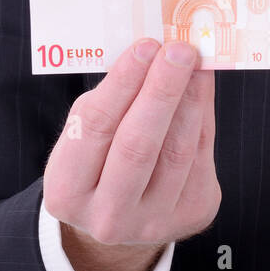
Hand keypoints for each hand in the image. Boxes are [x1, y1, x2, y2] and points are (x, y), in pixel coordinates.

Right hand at [43, 38, 219, 270]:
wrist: (124, 217)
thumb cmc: (98, 162)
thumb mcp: (84, 138)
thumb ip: (110, 104)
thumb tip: (152, 54)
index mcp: (66, 194)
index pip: (94, 130)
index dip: (121, 85)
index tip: (144, 48)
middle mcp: (108, 217)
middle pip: (138, 146)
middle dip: (161, 91)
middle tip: (178, 50)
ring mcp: (155, 222)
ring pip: (178, 151)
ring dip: (190, 99)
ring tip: (196, 62)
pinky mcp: (193, 214)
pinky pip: (201, 156)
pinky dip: (203, 115)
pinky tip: (202, 87)